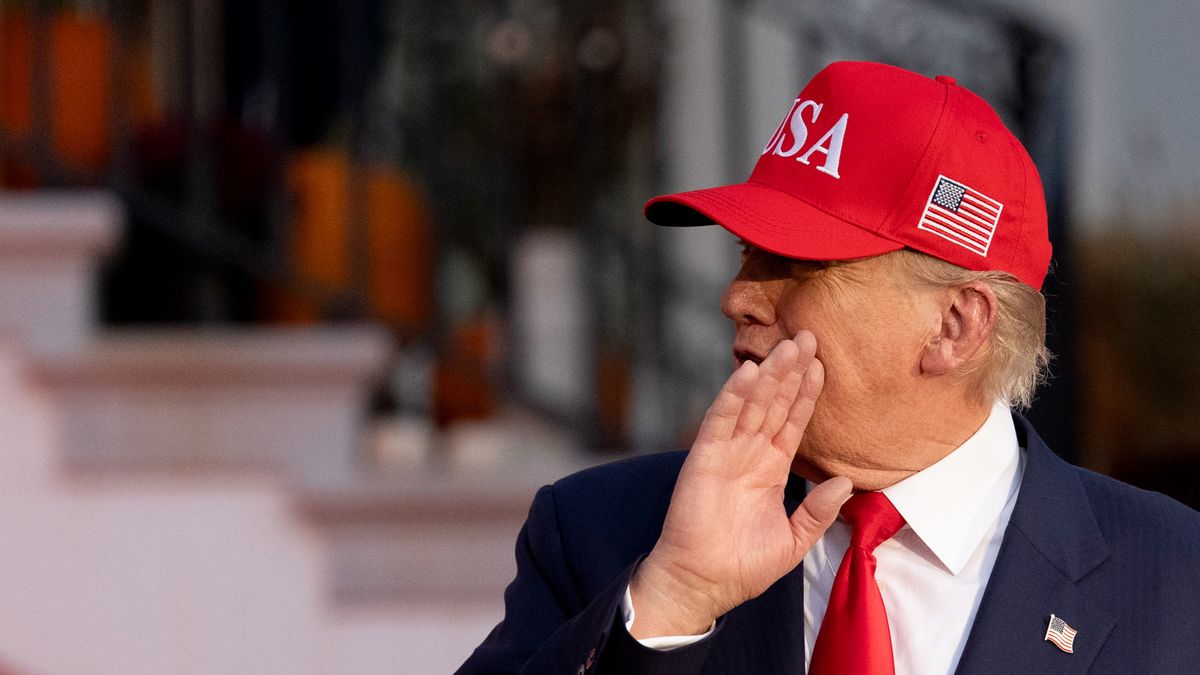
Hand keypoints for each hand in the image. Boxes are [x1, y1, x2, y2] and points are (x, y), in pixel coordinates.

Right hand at [629, 331, 851, 637]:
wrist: (702, 584)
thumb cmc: (742, 566)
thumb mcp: (794, 540)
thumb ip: (817, 511)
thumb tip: (845, 482)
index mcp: (770, 468)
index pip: (792, 422)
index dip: (806, 394)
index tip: (822, 365)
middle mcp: (749, 454)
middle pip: (774, 403)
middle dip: (791, 371)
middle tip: (808, 337)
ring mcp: (726, 452)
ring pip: (751, 404)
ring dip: (769, 375)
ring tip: (787, 346)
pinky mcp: (704, 457)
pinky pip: (720, 420)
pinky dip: (733, 396)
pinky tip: (748, 372)